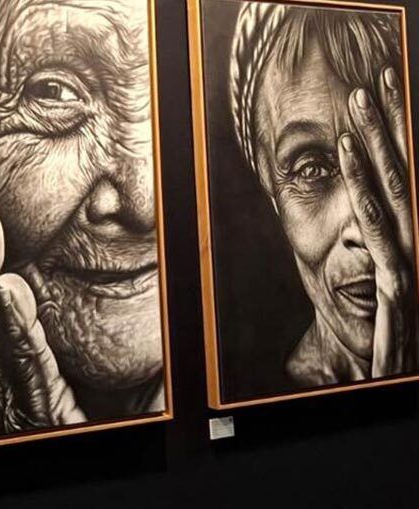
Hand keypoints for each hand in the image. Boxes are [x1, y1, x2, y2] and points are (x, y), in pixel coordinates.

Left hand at [341, 67, 416, 376]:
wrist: (404, 380)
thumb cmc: (396, 337)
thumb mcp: (390, 285)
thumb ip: (380, 245)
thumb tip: (366, 205)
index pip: (411, 173)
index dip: (398, 133)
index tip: (384, 90)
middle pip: (407, 172)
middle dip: (389, 126)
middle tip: (372, 82)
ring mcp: (416, 262)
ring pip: (396, 192)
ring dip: (375, 147)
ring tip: (356, 108)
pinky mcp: (402, 287)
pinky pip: (381, 234)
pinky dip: (365, 196)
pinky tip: (350, 164)